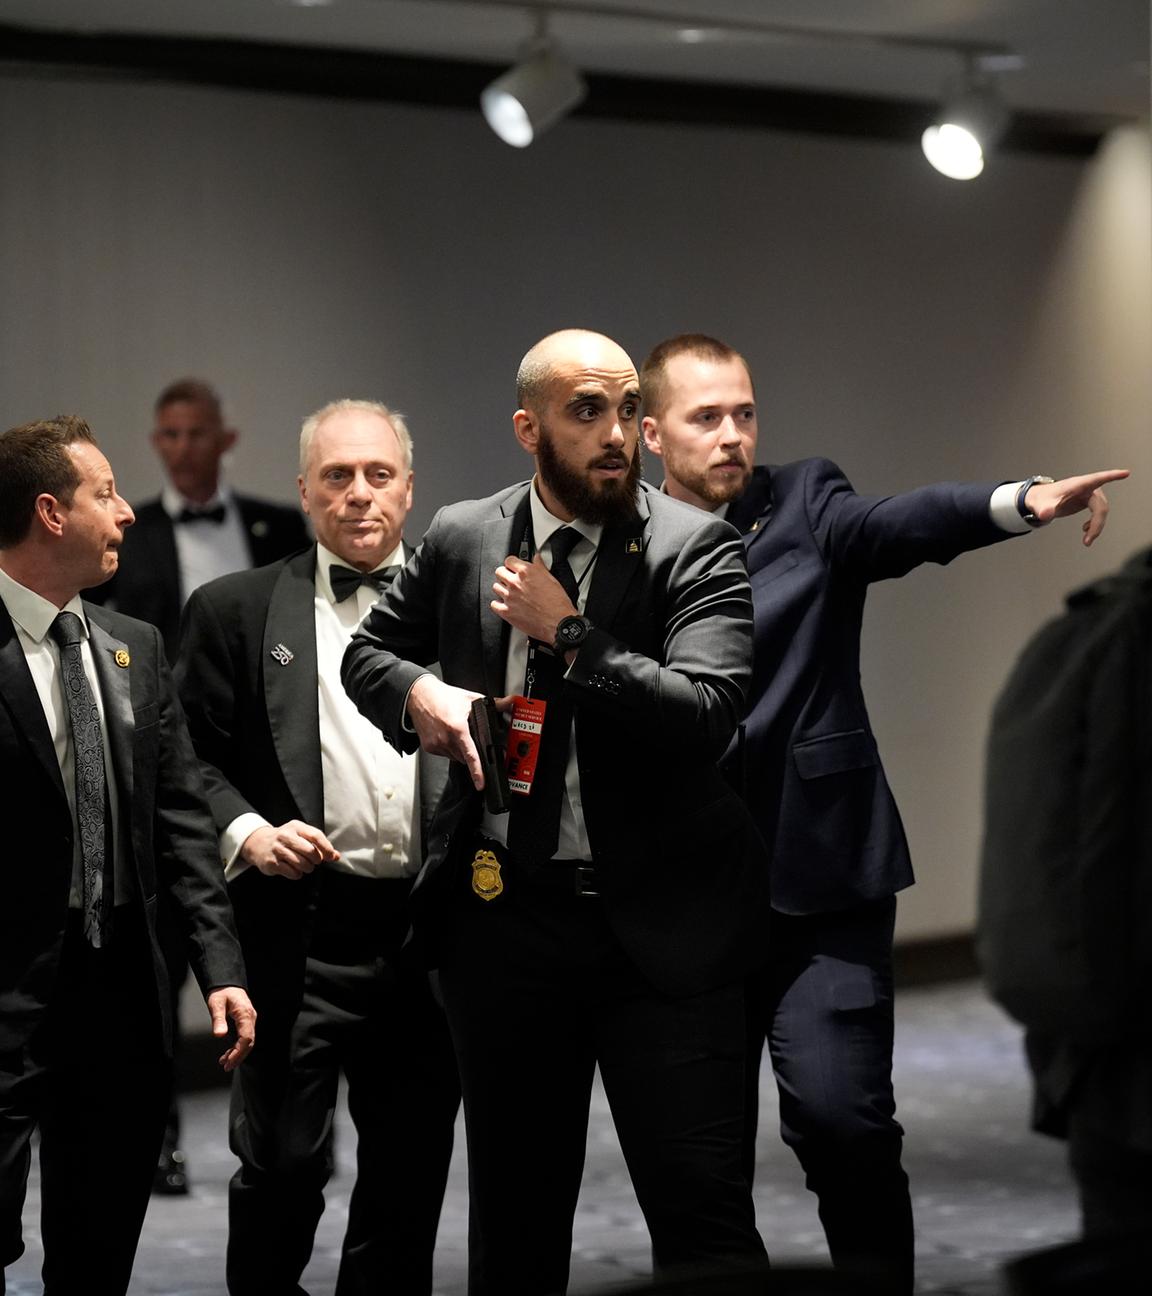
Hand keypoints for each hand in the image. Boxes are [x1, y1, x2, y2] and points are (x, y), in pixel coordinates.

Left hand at [207, 986, 255, 1071]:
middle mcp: (250, 1018)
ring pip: (247, 1042)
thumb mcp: (216, 1004)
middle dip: (238, 1056)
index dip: (239, 1052)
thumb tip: (219, 1035)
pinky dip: (237, 1048)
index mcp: (245, 1014)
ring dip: (237, 1054)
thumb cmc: (222, 992)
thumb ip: (218, 1019)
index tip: (229, 1061)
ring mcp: (249, 1021)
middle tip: (226, 1067)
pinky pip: (244, 1038)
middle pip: (249, 1042)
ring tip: (225, 1063)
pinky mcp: (245, 1023)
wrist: (227, 984)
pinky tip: (227, 1054)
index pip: (246, 1037)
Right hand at [240, 821, 338, 879]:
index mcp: (296, 827)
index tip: (331, 856)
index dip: (327, 848)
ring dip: (307, 868)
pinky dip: (297, 874)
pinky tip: (295, 870)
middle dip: (316, 860)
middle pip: (310, 851)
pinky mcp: (271, 863)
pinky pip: (292, 872)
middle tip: (314, 861)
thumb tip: (336, 856)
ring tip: (305, 866)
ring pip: (301, 863)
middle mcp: (285, 836)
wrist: (259, 843)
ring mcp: (277, 849)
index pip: (316, 836)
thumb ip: (319, 844)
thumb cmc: (286, 840)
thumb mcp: (301, 835)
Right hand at [407, 674, 484, 789]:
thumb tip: (508, 703)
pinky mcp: (429, 747)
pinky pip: (445, 754)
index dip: (477, 771)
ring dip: (459, 750)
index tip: (481, 783)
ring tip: (455, 731)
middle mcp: (445, 738)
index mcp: (457, 728)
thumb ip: (493, 703)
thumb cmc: (443, 697)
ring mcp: (436, 744)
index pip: (470, 755)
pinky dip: (449, 748)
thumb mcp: (470, 698)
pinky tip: (446, 735)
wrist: (419, 696)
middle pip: (465, 757)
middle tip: (469, 736)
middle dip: (470, 751)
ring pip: (455, 757)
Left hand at [491, 554, 577, 643]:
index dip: (512, 564)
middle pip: (499, 572)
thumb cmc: (557, 603)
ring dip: (502, 588)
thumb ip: (540, 566)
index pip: (509, 560)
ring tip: (510, 592)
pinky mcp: (507, 612)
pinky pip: (494, 604)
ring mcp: (509, 598)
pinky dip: (498, 604)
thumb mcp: (552, 579)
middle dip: (505, 574)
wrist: (558, 622)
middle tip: (511, 579)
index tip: (514, 567)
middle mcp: (515, 583)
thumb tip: (537, 559)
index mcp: (526, 573)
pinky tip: (505, 604)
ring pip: (496, 587)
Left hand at [1024, 469, 1128, 546]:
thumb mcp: (1042, 504)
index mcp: (1077, 485)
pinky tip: (1086, 529)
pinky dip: (1094, 523)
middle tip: (1088, 540)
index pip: (1097, 479)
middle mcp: (1086, 488)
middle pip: (1100, 506)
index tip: (1125, 473)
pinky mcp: (1088, 501)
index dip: (1112, 476)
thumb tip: (1045, 514)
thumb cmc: (1043, 498)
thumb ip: (1044, 509)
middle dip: (1097, 524)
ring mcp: (1089, 494)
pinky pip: (1098, 512)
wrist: (1041, 501)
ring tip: (1086, 540)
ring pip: (1101, 511)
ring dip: (1096, 526)